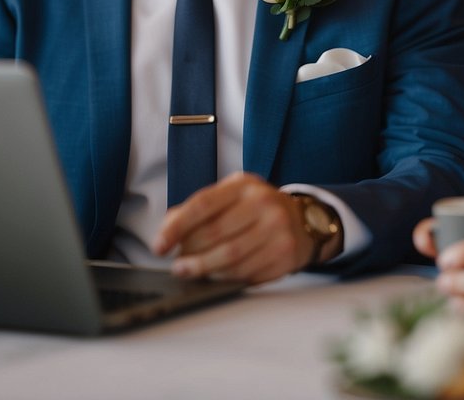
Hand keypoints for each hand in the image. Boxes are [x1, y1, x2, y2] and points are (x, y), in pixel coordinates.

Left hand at [152, 172, 311, 284]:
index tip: (159, 245)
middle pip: (215, 235)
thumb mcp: (231, 197)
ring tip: (191, 273)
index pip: (202, 204)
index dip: (176, 227)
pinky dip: (227, 279)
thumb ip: (198, 209)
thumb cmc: (257, 210)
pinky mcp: (285, 254)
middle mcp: (263, 203)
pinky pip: (248, 273)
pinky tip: (218, 277)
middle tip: (176, 265)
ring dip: (205, 270)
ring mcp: (277, 229)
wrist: (304, 221)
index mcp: (243, 185)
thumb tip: (167, 230)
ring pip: (231, 258)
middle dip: (189, 254)